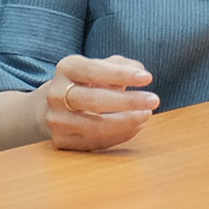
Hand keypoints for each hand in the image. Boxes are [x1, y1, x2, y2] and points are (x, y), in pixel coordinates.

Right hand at [41, 53, 158, 151]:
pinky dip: (119, 135)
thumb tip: (139, 69)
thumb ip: (121, 65)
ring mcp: (57, 120)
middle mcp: (56, 94)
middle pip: (93, 100)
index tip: (147, 77)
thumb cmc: (86, 82)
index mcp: (67, 68)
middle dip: (128, 101)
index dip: (121, 74)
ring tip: (146, 115)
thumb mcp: (100, 66)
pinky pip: (95, 142)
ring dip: (127, 122)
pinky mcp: (62, 141)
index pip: (94, 70)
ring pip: (95, 126)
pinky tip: (135, 127)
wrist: (54, 107)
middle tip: (154, 100)